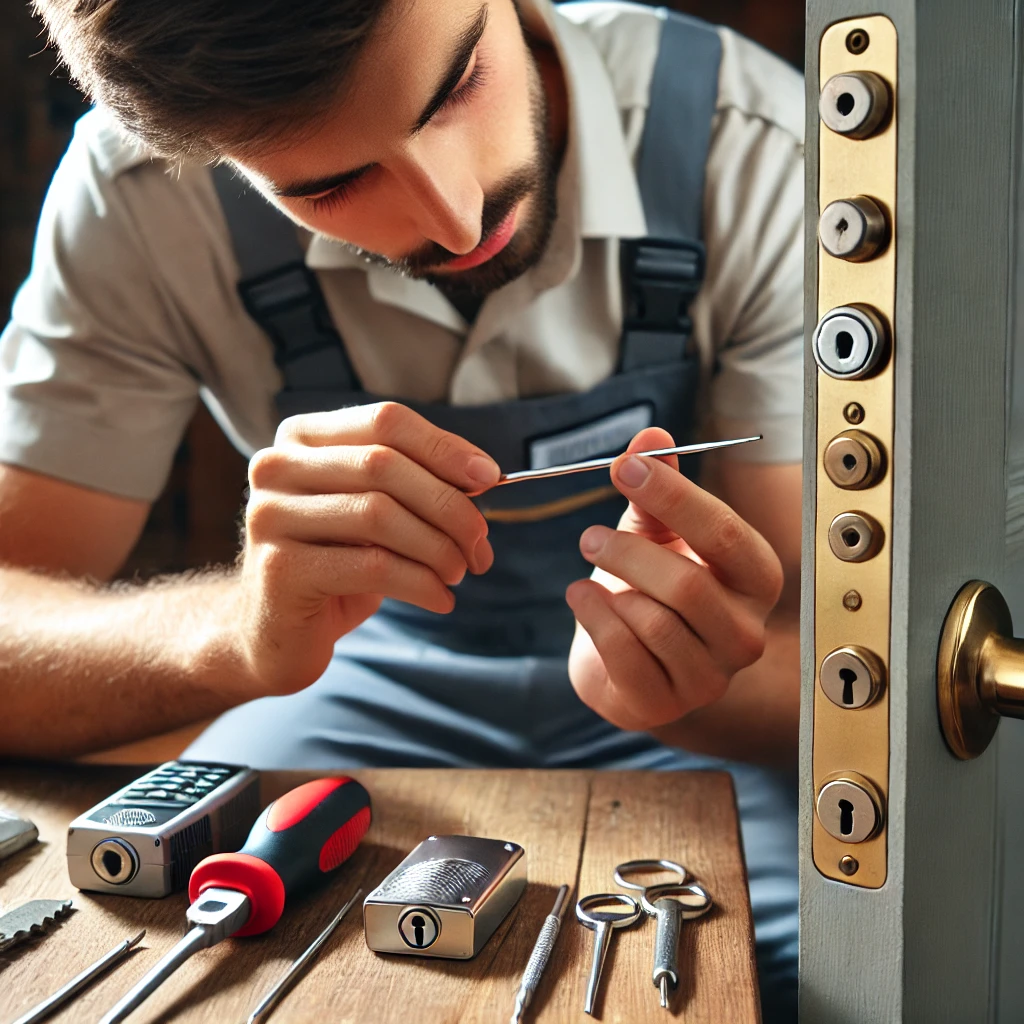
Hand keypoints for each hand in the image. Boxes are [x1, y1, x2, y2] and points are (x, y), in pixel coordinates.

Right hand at [233, 402, 498, 694]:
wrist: (277, 631)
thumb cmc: (337, 562)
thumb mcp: (375, 511)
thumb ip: (416, 482)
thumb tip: (482, 475)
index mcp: (303, 437)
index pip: (386, 422)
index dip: (444, 447)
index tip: (490, 478)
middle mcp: (276, 466)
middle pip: (384, 465)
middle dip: (448, 505)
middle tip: (480, 544)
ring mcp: (270, 516)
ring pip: (380, 515)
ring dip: (438, 547)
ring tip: (460, 572)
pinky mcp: (279, 569)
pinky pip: (372, 566)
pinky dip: (421, 583)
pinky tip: (441, 599)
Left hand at [565, 427, 783, 732]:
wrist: (625, 661)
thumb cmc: (650, 586)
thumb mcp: (655, 530)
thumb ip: (657, 483)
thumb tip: (651, 435)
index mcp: (756, 579)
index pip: (725, 534)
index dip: (672, 496)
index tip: (623, 467)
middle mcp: (745, 633)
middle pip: (688, 586)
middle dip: (627, 553)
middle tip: (589, 536)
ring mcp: (709, 676)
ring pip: (654, 621)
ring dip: (609, 586)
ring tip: (586, 572)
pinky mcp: (664, 703)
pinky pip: (626, 654)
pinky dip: (594, 619)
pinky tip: (581, 599)